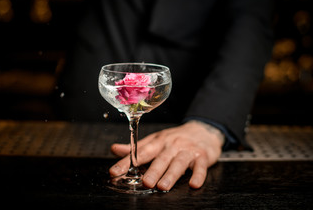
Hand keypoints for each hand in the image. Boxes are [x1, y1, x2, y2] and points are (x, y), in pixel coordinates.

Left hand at [109, 120, 224, 190]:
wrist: (203, 130)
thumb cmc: (176, 138)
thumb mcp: (155, 140)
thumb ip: (136, 148)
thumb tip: (114, 150)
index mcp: (158, 142)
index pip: (141, 152)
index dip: (127, 161)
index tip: (115, 171)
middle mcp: (172, 145)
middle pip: (161, 158)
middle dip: (153, 171)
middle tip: (145, 182)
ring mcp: (187, 150)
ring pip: (179, 162)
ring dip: (171, 175)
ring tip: (163, 186)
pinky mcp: (202, 156)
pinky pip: (200, 166)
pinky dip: (198, 175)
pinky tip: (193, 184)